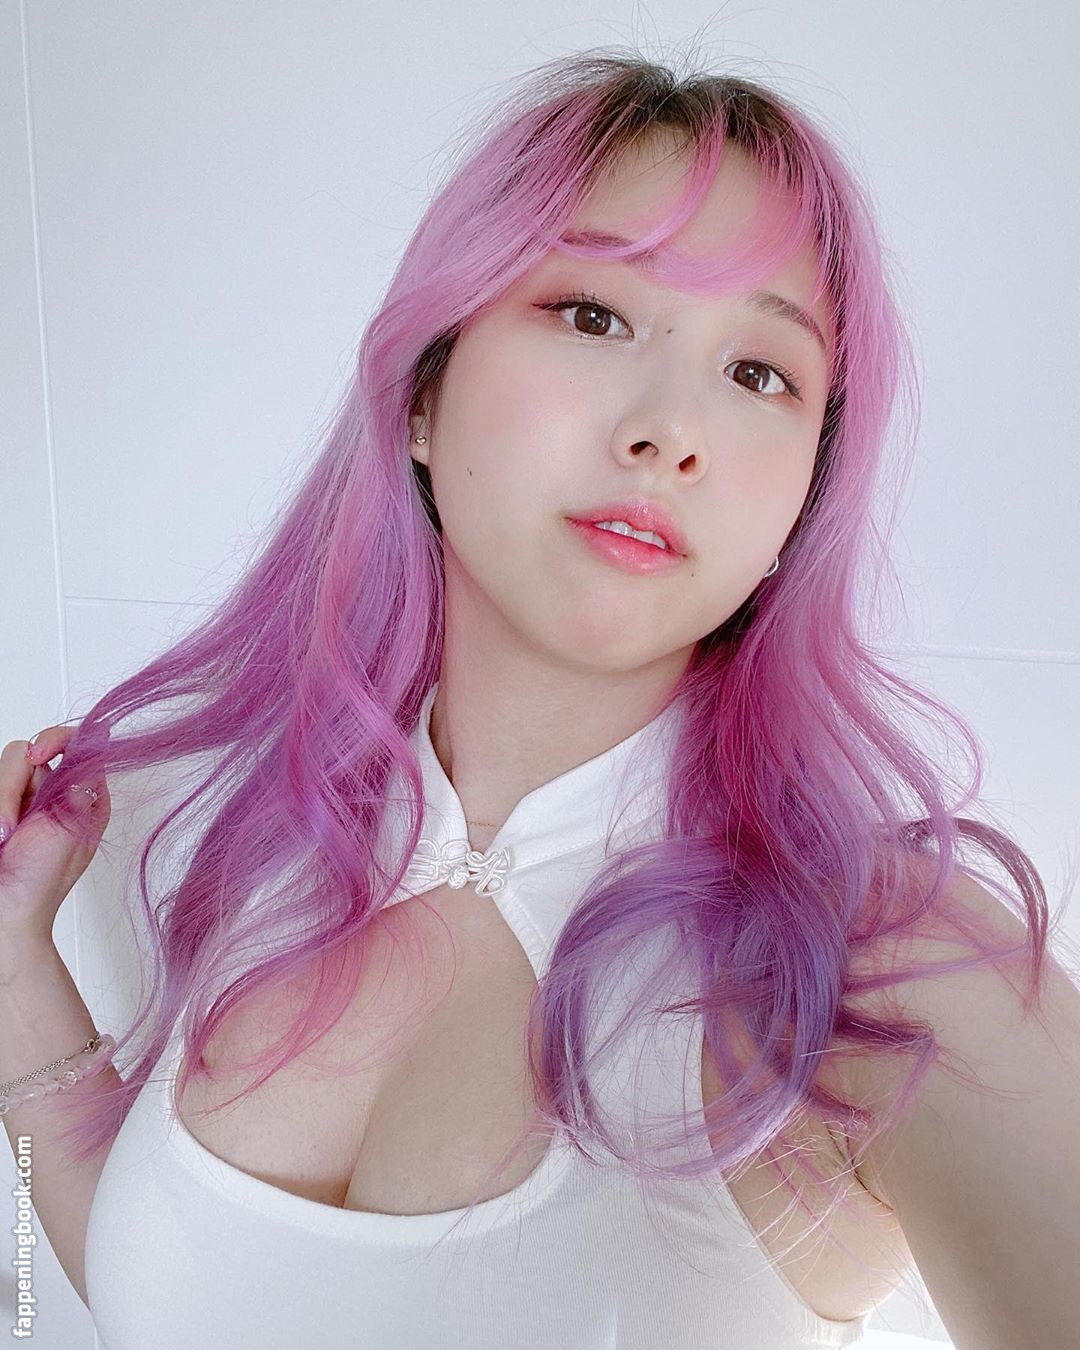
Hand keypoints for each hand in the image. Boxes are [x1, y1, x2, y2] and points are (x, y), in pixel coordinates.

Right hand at [0, 726, 110, 947]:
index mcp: (82, 795)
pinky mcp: (0, 807)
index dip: (58, 738)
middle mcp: (51, 792)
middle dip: (12, 786)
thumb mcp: (72, 831)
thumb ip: (80, 786)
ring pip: (5, 767)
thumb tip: (95, 744)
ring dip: (1, 802)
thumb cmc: (41, 883)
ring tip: (2, 838)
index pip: (79, 744)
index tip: (40, 754)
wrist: (4, 915)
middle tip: (9, 828)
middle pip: (28, 753)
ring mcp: (20, 799)